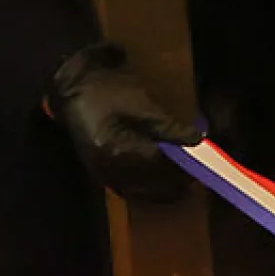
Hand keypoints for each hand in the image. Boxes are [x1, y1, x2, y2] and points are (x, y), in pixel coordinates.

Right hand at [48, 43, 187, 202]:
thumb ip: (169, 127)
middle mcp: (110, 169)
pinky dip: (147, 186)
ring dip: (164, 185)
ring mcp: (102, 174)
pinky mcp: (100, 172)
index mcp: (120, 151)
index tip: (202, 162)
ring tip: (184, 177)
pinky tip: (160, 181)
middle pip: (152, 184)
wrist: (72, 85)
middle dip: (176, 179)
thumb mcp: (142, 104)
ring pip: (141, 190)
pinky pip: (128, 188)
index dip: (184, 165)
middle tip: (198, 172)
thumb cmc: (108, 89)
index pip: (161, 166)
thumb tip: (196, 140)